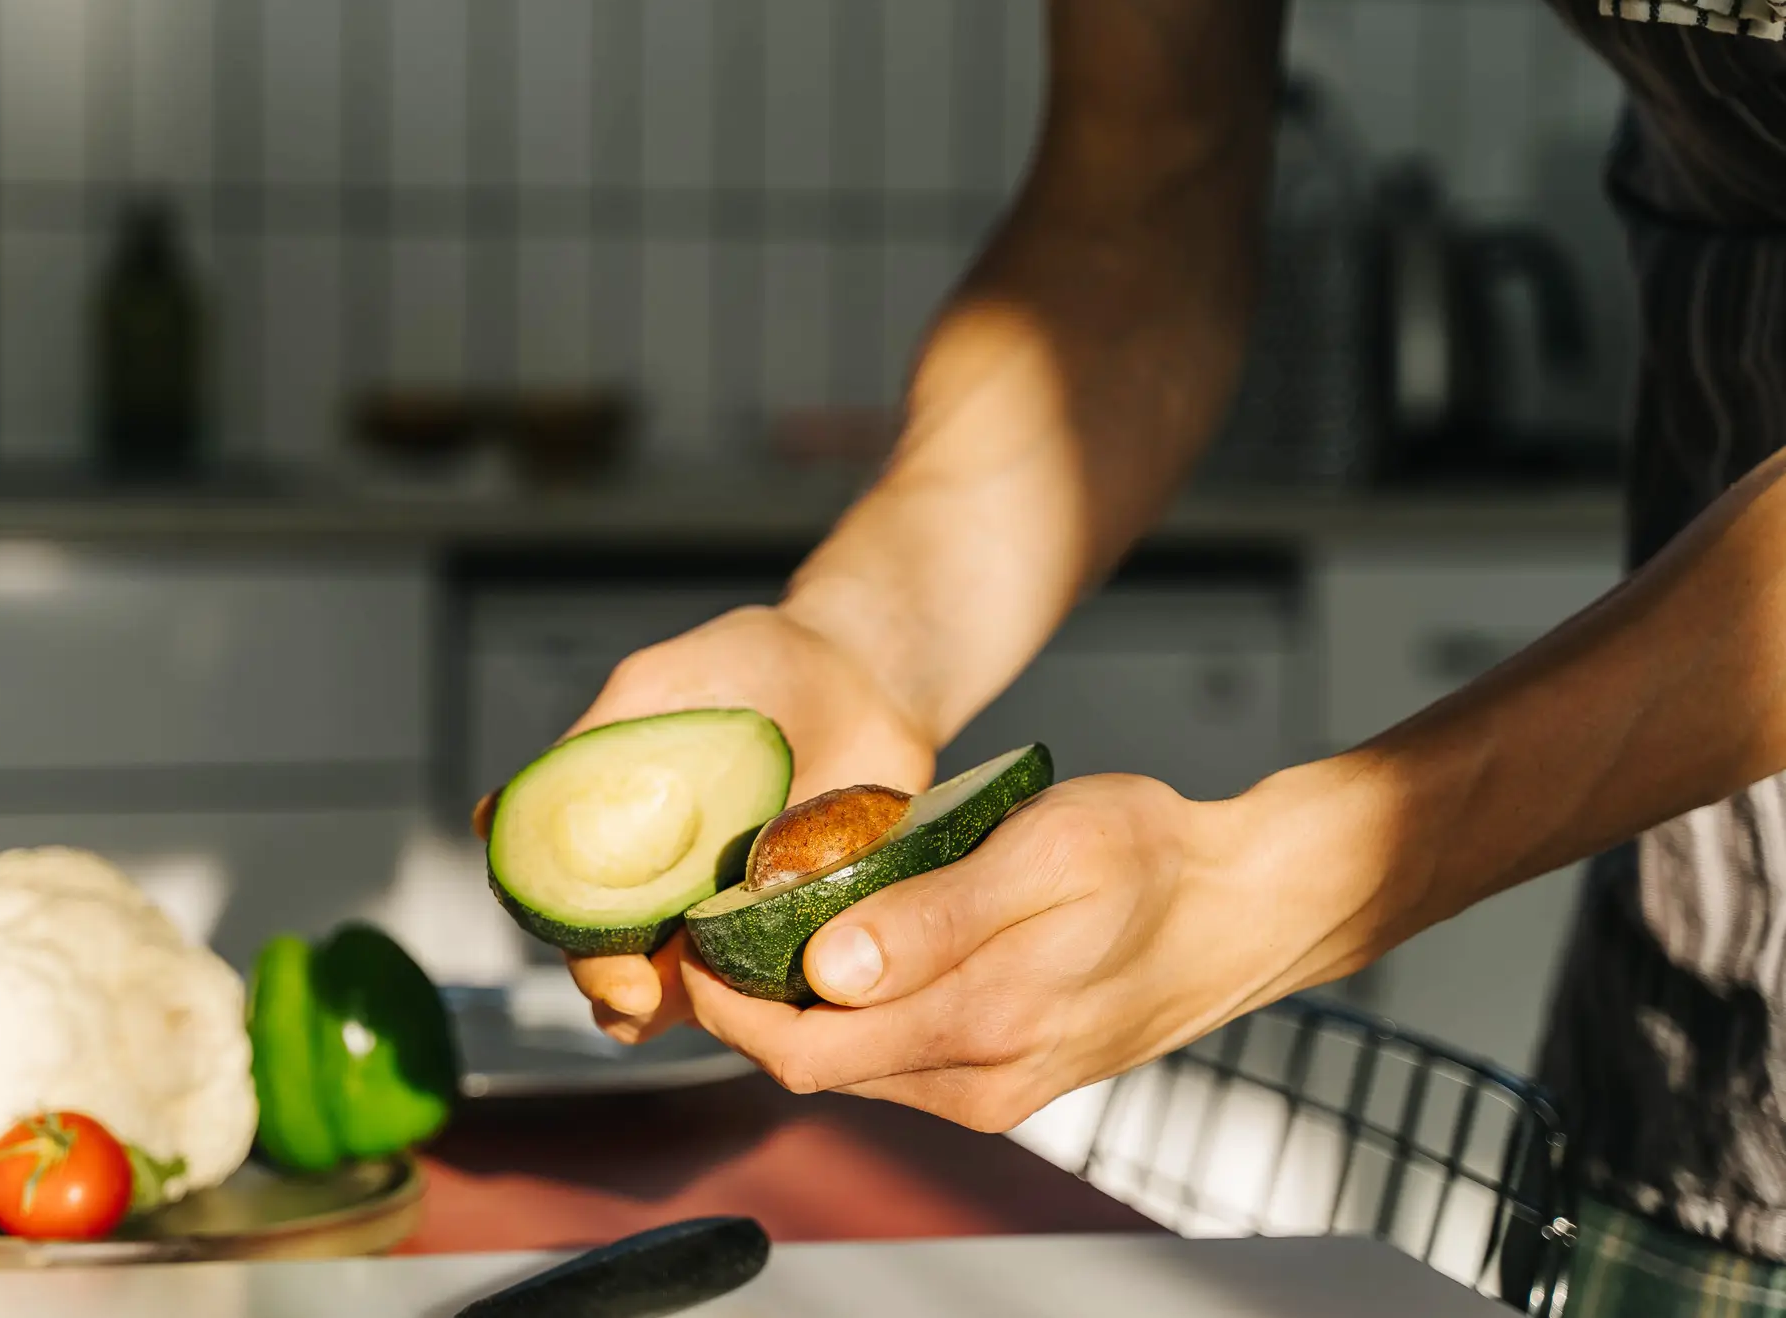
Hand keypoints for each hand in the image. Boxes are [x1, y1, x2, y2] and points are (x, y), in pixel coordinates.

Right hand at [472, 604, 937, 1043]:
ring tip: (712, 1013)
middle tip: (643, 998)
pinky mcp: (810, 919)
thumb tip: (493, 822)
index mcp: (620, 844)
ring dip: (698, 1012)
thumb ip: (589, 752)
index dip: (583, 959)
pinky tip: (793, 989)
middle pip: (633, 972)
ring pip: (707, 991)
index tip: (611, 975)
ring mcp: (740, 913)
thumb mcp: (658, 690)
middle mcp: (672, 891)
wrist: (864, 669)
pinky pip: (790, 974)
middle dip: (626, 997)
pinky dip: (783, 990)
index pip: (579, 924)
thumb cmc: (750, 668)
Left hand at [680, 767, 1386, 1131]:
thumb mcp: (1042, 857)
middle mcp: (982, 1082)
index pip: (805, 1054)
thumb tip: (828, 969)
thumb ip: (932, 918)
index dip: (732, 1008)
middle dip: (757, 1007)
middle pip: (820, 1067)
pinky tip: (862, 950)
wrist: (1250, 904)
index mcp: (982, 1026)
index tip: (696, 946)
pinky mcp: (1011, 1078)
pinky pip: (906, 1056)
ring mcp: (997, 1089)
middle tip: (721, 929)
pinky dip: (865, 1010)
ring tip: (782, 926)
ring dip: (810, 1009)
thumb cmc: (1153, 859)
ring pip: (859, 1064)